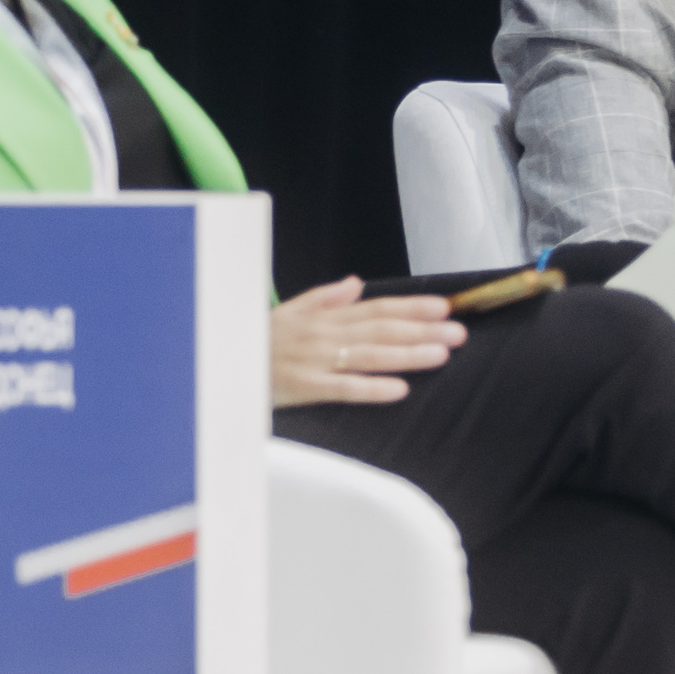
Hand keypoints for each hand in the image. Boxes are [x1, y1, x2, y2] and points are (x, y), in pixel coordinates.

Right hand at [271, 277, 463, 407]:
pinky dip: (372, 388)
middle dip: (422, 329)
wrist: (217, 362)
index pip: (376, 308)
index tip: (444, 307)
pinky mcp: (304, 387)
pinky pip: (344, 387)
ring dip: (408, 354)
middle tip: (458, 332)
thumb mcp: (288, 311)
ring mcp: (315, 360)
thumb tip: (357, 284)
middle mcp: (324, 335)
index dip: (412, 307)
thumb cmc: (254, 339)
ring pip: (370, 355)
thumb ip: (324, 297)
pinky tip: (400, 389)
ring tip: (441, 354)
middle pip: (381, 329)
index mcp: (323, 316)